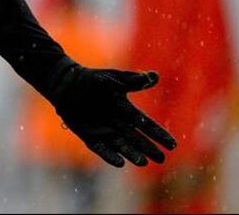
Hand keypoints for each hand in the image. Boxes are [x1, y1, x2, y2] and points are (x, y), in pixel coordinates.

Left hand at [50, 64, 176, 166]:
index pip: (146, 124)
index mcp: (126, 110)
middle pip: (136, 138)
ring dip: (132, 154)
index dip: (158, 134)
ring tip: (143, 162)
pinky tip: (119, 162)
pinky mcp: (88, 135)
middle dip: (149, 148)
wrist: (66, 83)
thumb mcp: (114, 79)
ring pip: (121, 145)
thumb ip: (133, 81)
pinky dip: (109, 155)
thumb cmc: (91, 79)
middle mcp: (117, 123)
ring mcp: (103, 130)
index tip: (172, 144)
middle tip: (161, 158)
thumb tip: (155, 76)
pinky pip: (100, 148)